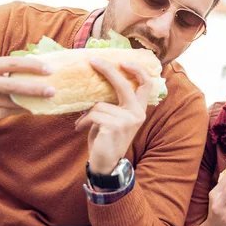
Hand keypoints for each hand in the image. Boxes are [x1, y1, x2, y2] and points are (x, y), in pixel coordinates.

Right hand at [0, 56, 53, 132]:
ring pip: (12, 102)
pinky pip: (10, 112)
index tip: (50, 70)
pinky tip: (33, 108)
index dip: (32, 66)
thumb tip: (46, 61)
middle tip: (52, 91)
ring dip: (31, 102)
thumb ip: (15, 68)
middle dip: (34, 88)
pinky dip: (23, 110)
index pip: (12, 63)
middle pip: (11, 85)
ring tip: (47, 100)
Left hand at [75, 60, 153, 174]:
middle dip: (108, 71)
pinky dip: (84, 121)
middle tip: (93, 61)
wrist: (105, 164)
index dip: (137, 71)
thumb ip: (114, 103)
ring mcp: (127, 120)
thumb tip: (99, 80)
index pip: (145, 85)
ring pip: (100, 104)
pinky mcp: (115, 126)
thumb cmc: (107, 138)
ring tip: (82, 123)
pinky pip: (93, 114)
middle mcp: (137, 113)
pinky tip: (80, 129)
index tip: (124, 61)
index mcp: (138, 110)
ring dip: (87, 113)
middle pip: (124, 85)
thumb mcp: (114, 118)